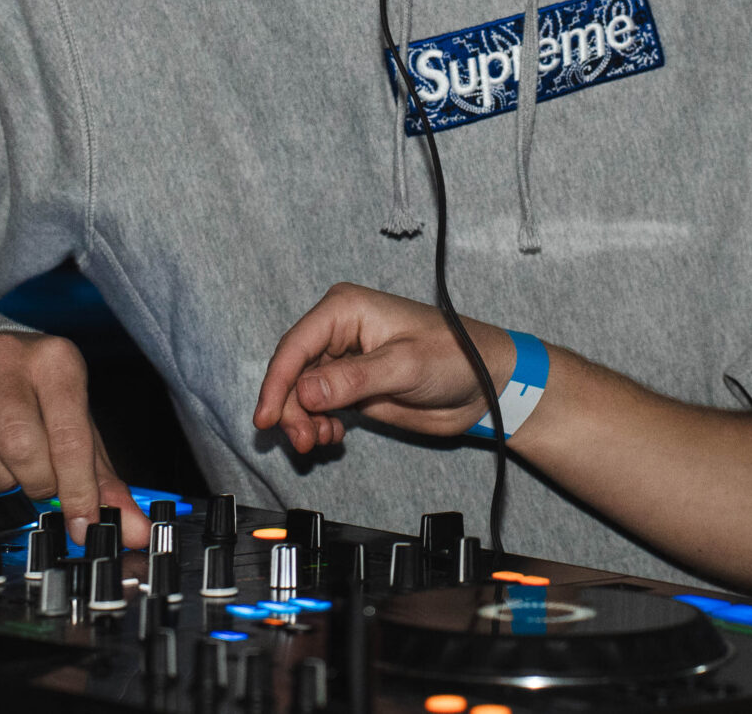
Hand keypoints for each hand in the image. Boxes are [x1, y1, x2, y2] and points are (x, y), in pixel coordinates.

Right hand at [0, 331, 141, 541]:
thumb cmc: (31, 395)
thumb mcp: (74, 424)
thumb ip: (102, 479)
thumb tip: (133, 530)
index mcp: (55, 360)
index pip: (70, 436)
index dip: (78, 489)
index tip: (84, 524)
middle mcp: (6, 356)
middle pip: (20, 446)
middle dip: (33, 480)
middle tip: (37, 479)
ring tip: (3, 464)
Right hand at [253, 282, 515, 454]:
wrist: (485, 383)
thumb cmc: (455, 356)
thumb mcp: (404, 365)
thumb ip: (354, 379)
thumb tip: (305, 390)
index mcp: (346, 309)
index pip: (296, 346)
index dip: (276, 383)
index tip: (266, 419)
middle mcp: (339, 331)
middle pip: (292, 371)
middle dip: (290, 408)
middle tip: (303, 440)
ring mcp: (344, 360)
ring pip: (301, 393)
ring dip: (303, 420)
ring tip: (319, 442)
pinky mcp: (353, 386)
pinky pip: (318, 406)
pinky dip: (317, 424)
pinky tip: (332, 437)